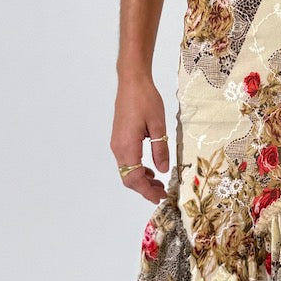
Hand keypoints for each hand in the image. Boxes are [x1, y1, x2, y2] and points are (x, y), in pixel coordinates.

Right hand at [110, 73, 169, 204]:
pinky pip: (127, 160)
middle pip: (128, 177)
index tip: (159, 198)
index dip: (146, 191)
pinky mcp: (120, 138)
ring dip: (141, 179)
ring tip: (159, 183)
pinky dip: (138, 168)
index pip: (134, 178)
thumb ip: (160, 150)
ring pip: (127, 170)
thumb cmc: (146, 100)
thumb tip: (162, 170)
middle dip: (144, 188)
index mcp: (127, 146)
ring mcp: (117, 143)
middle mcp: (118, 148)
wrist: (132, 82)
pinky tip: (151, 168)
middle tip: (162, 193)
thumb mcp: (159, 126)